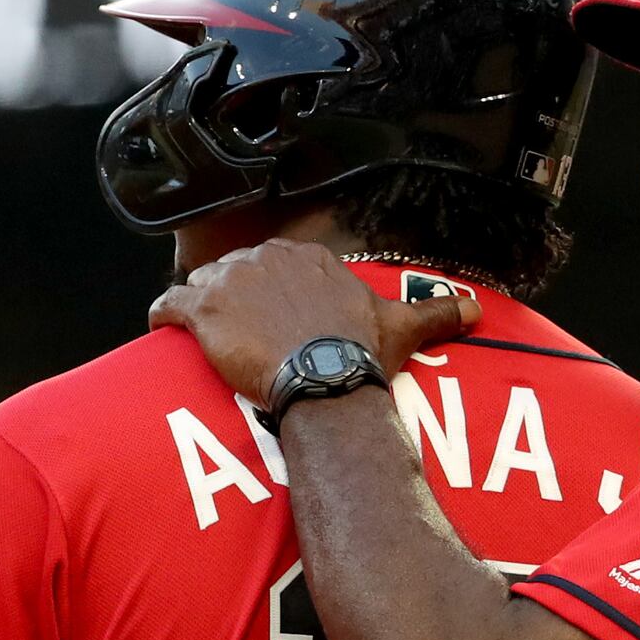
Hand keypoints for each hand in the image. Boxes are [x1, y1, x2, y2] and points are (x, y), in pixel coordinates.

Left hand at [148, 237, 476, 405]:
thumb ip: (435, 312)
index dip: (273, 288)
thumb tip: (475, 311)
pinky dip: (164, 315)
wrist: (326, 380)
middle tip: (243, 330)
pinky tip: (165, 328)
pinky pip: (169, 302)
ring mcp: (232, 280)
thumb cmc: (361, 354)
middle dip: (236, 295)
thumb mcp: (401, 326)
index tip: (276, 313)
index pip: (279, 262)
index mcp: (309, 258)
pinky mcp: (204, 308)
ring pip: (203, 282)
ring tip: (207, 334)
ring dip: (203, 306)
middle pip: (239, 269)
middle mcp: (268, 259)